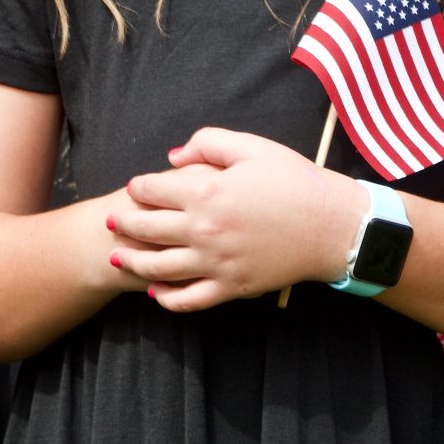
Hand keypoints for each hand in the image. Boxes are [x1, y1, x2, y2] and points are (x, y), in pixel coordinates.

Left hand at [107, 127, 362, 312]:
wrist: (332, 225)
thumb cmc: (294, 180)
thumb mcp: (252, 147)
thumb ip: (207, 143)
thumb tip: (172, 158)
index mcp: (206, 191)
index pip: (152, 190)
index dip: (138, 188)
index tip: (134, 188)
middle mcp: (203, 230)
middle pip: (147, 229)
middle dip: (124, 224)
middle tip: (111, 223)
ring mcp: (216, 263)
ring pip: (159, 268)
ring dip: (133, 262)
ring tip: (119, 258)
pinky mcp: (231, 287)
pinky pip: (190, 300)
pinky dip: (167, 299)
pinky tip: (155, 293)